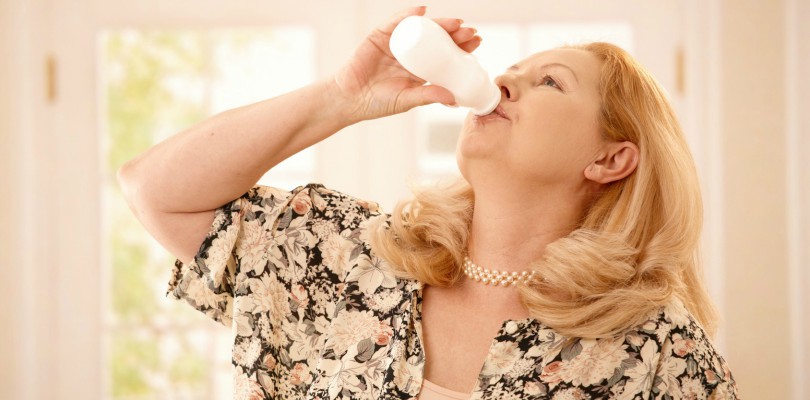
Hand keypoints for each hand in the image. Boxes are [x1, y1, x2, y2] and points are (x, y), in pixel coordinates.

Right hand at [333, 6, 481, 121]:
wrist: (350, 99)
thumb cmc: (378, 103)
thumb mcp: (407, 100)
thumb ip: (428, 96)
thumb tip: (454, 98)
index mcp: (420, 68)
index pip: (445, 54)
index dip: (461, 47)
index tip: (477, 43)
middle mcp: (412, 53)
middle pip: (437, 39)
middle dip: (455, 34)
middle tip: (471, 32)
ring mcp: (396, 43)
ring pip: (421, 29)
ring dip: (439, 23)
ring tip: (455, 23)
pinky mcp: (380, 36)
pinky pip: (396, 23)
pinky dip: (408, 15)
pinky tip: (421, 12)